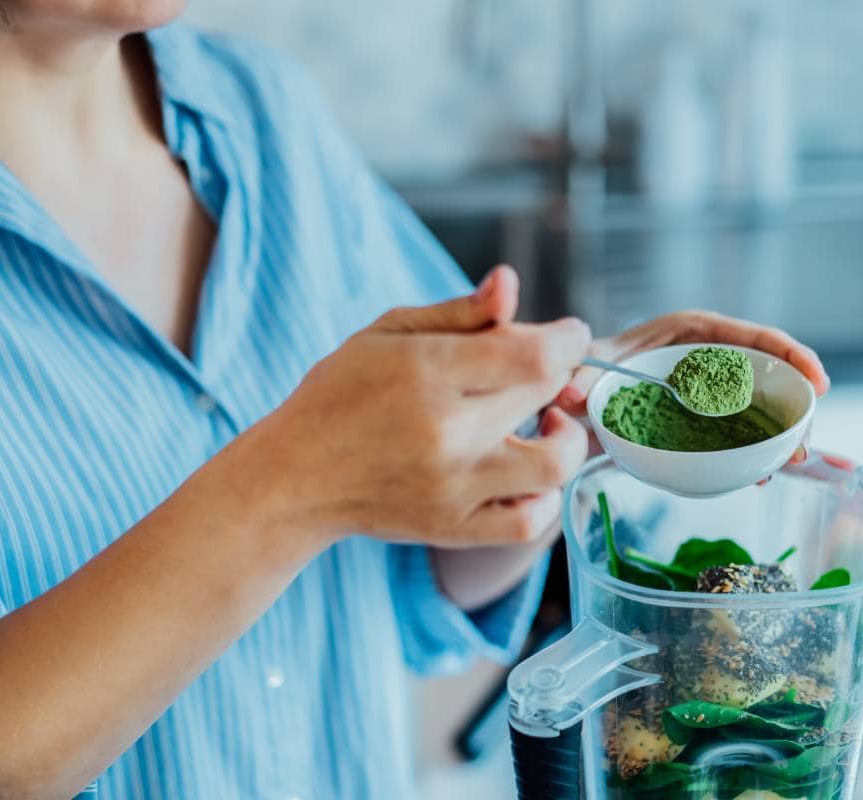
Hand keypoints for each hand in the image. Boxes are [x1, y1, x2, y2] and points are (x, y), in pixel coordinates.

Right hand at [252, 266, 590, 548]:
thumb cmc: (342, 394)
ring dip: (566, 438)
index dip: (567, 339)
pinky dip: (545, 497)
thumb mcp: (388, 333)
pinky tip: (527, 472)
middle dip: (559, 374)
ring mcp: (454, 487)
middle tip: (539, 370)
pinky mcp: (454, 528)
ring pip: (554, 466)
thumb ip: (460, 311)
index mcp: (428, 372)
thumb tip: (510, 282)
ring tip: (546, 422)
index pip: (535, 354)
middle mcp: (446, 432)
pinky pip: (529, 523)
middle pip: (546, 395)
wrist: (295, 478)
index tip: (566, 334)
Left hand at [551, 310, 827, 462]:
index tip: (817, 381)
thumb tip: (569, 392)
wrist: (573, 404)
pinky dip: (753, 452)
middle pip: (765, 372)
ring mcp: (710, 391)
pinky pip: (739, 432)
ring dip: (779, 434)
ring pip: (758, 406)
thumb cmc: (582, 373)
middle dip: (794, 403)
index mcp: (688, 332)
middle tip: (803, 445)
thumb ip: (576, 379)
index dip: (790, 354)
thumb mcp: (581, 372)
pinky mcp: (705, 420)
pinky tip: (758, 478)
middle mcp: (707, 357)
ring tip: (787, 464)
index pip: (749, 336)